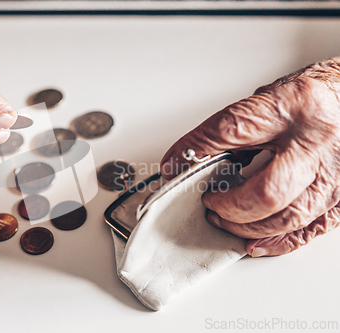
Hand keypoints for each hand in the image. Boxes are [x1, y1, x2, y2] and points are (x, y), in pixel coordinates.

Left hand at [161, 59, 339, 256]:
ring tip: (224, 219)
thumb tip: (191, 158)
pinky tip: (254, 241)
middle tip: (209, 203)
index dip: (196, 151)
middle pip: (267, 192)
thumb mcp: (270, 97)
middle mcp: (319, 140)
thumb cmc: (312, 96)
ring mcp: (338, 173)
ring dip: (247, 227)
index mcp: (295, 106)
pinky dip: (277, 241)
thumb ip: (234, 129)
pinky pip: (310, 229)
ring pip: (288, 218)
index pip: (232, 131)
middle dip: (229, 206)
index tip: (174, 166)